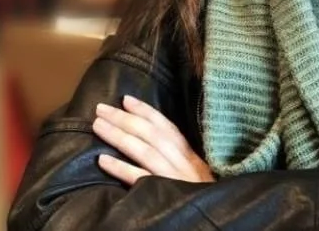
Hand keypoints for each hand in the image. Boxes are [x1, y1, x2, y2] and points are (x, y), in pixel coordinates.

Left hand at [93, 95, 214, 185]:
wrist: (220, 218)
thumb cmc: (204, 196)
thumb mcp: (197, 175)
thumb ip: (180, 159)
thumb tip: (155, 143)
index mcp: (191, 155)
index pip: (167, 126)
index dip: (146, 111)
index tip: (126, 99)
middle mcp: (183, 162)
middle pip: (152, 134)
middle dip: (125, 118)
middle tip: (100, 108)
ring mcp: (175, 177)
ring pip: (144, 150)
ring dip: (119, 136)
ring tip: (98, 126)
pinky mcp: (166, 194)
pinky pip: (141, 179)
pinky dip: (121, 168)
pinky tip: (102, 161)